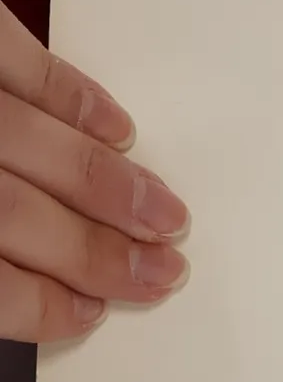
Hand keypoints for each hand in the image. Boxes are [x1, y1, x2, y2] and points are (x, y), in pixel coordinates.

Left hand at [0, 0, 190, 341]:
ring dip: (113, 186)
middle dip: (97, 251)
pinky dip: (79, 100)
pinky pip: (25, 66)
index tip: (83, 315)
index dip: (36, 307)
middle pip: (18, 216)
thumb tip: (23, 283)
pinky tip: (115, 128)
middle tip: (157, 271)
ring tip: (164, 213)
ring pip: (38, 146)